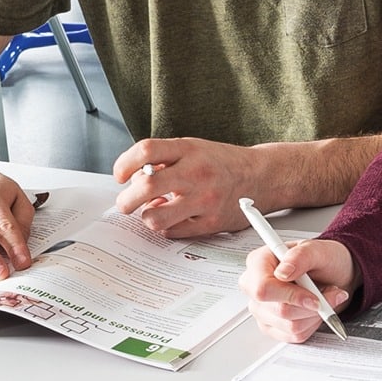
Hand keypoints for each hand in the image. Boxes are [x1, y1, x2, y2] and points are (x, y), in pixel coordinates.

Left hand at [111, 138, 266, 238]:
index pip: (146, 151)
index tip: (119, 175)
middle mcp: (196, 173)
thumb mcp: (193, 148)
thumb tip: (135, 181)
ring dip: (146, 217)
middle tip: (126, 203)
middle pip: (146, 186)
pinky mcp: (211, 223)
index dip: (124, 164)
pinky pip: (174, 232)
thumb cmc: (223, 163)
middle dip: (127, 199)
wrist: (262, 176)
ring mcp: (204, 200)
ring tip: (151, 211)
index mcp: (189, 149)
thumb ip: (164, 160)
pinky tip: (172, 219)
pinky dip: (166, 228)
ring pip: (156, 217)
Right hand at [239, 239, 355, 343]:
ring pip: (290, 325)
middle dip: (311, 306)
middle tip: (330, 293)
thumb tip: (284, 272)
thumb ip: (300, 256)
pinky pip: (294, 335)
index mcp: (259, 263)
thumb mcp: (317, 249)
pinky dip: (312, 324)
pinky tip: (315, 309)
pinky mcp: (272, 326)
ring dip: (315, 314)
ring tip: (324, 297)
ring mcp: (262, 309)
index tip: (315, 298)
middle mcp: (255, 287)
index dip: (290, 296)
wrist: (333, 274)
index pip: (263, 289)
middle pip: (280, 310)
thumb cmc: (322, 259)